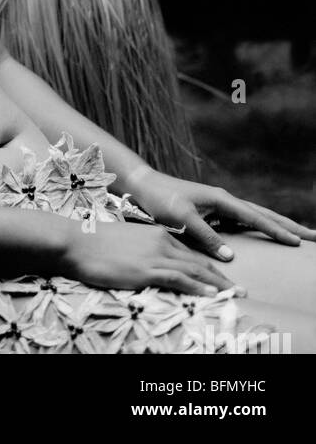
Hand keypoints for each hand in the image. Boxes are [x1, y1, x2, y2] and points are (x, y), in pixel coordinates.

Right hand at [58, 219, 235, 295]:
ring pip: (195, 271)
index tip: (224, 279)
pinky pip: (179, 279)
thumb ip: (143, 252)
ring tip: (234, 296)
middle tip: (241, 290)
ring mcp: (154, 255)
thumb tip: (149, 265)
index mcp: (157, 234)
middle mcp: (161, 242)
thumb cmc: (95, 243)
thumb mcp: (125, 244)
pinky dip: (197, 288)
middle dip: (222, 278)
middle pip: (199, 262)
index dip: (209, 268)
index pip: (190, 253)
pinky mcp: (146, 269)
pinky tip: (210, 296)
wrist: (76, 241)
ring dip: (218, 285)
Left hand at [122, 169, 315, 259]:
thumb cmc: (162, 200)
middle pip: (264, 214)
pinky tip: (267, 233)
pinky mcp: (215, 213)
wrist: (146, 187)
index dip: (277, 231)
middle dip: (288, 225)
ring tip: (298, 235)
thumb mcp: (182, 218)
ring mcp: (221, 206)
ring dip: (277, 225)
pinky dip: (260, 226)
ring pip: (256, 217)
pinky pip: (244, 221)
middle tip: (314, 235)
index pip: (256, 217)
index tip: (298, 242)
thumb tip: (230, 256)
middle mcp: (225, 201)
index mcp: (222, 199)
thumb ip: (206, 236)